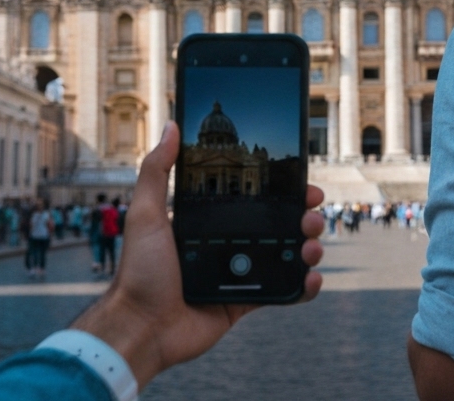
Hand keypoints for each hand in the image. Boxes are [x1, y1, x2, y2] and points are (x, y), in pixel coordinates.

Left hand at [72, 122, 324, 387]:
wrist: (142, 327)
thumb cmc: (140, 271)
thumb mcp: (146, 214)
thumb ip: (156, 171)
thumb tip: (171, 126)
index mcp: (210, 220)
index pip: (254, 196)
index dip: (281, 189)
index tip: (301, 181)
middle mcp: (228, 242)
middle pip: (277, 223)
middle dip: (303, 216)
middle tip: (312, 214)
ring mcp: (239, 273)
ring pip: (285, 254)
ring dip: (308, 247)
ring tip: (312, 247)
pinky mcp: (245, 302)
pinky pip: (282, 291)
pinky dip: (303, 286)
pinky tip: (313, 279)